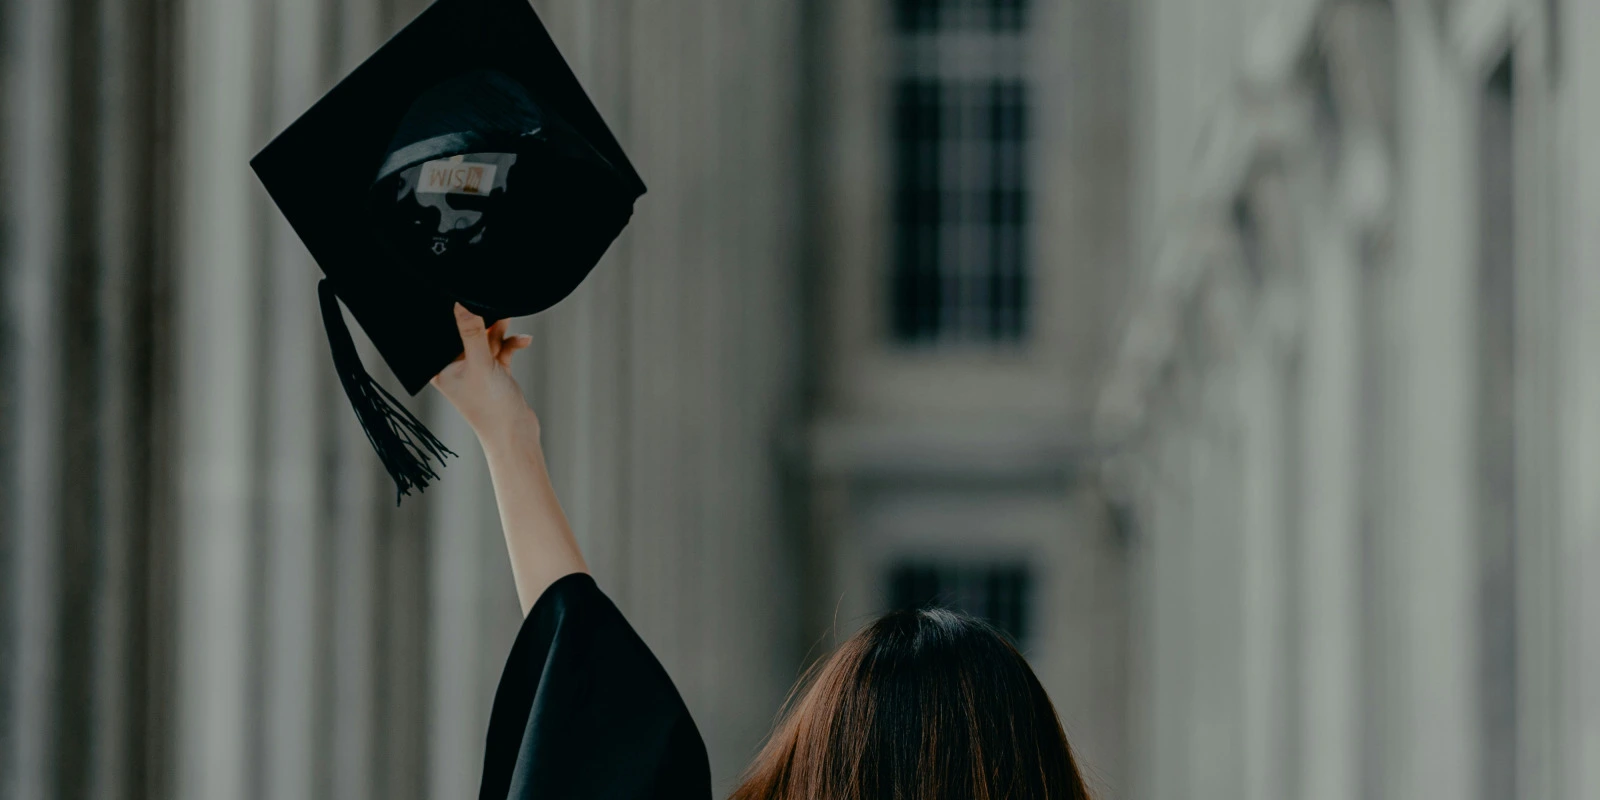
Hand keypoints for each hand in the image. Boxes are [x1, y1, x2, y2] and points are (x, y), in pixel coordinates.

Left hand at [431, 302, 536, 448]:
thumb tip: (461, 304)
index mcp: (440, 368)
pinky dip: (510, 343)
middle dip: (482, 321)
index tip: (466, 300)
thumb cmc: (490, 408)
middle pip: (465, 333)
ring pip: (485, 338)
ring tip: (509, 318)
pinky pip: (500, 349)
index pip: (442, 335)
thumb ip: (472, 333)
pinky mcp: (493, 371)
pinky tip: (523, 341)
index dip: (453, 317)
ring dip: (498, 331)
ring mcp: (475, 369)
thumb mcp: (480, 364)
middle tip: (495, 307)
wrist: (516, 434)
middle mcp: (454, 367)